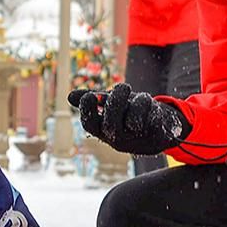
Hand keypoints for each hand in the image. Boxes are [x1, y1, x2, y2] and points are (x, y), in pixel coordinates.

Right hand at [68, 83, 188, 155]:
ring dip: (138, 101)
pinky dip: (152, 107)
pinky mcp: (155, 137)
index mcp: (103, 130)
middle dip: (116, 101)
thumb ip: (94, 100)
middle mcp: (117, 138)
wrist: (157, 130)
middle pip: (111, 123)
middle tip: (124, 86)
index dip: (87, 111)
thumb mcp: (112, 105)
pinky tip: (152, 106)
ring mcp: (136, 140)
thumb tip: (70, 97)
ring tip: (141, 97)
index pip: (90, 124)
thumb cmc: (129, 115)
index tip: (90, 96)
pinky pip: (153, 119)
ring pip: (134, 120)